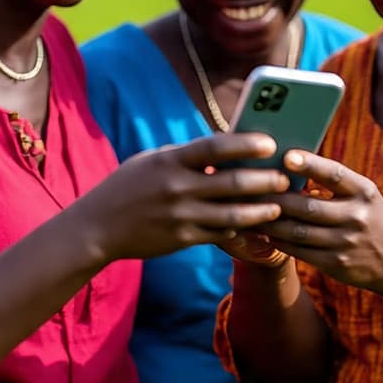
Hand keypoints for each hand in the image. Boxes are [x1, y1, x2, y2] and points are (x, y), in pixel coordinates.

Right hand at [80, 133, 289, 262]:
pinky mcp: (183, 239)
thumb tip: (225, 146)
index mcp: (170, 161)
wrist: (98, 227)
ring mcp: (181, 216)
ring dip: (261, 210)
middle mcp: (177, 188)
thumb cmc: (128, 187)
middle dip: (265, 181)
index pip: (215, 147)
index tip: (270, 143)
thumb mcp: (152, 161)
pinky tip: (253, 225)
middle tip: (285, 178)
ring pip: (233, 214)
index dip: (246, 144)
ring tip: (278, 206)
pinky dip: (239, 229)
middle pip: (233, 183)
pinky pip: (220, 234)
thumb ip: (186, 156)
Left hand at [253, 150, 382, 292]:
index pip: (335, 174)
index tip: (286, 156)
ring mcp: (345, 242)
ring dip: (270, 222)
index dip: (311, 165)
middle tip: (249, 189)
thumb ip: (335, 181)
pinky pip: (299, 251)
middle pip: (308, 206)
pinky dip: (279, 241)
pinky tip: (265, 233)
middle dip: (276, 198)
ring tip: (248, 212)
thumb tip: (289, 162)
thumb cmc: (371, 219)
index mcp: (364, 192)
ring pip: (298, 231)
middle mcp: (356, 217)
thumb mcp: (364, 196)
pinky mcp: (336, 264)